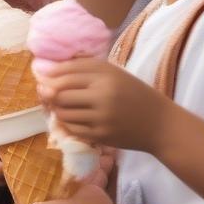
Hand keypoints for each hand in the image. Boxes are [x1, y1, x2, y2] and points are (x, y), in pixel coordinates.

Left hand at [38, 57, 173, 153]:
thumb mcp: (114, 73)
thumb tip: (51, 70)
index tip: (43, 78)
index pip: (66, 74)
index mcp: (106, 75)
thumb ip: (85, 68)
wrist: (160, 124)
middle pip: (60, 94)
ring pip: (63, 113)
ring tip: (61, 106)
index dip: (50, 76)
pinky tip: (73, 118)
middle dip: (49, 94)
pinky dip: (68, 123)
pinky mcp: (101, 135)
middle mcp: (103, 95)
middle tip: (46, 94)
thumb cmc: (134, 93)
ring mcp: (101, 117)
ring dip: (57, 109)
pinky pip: (73, 129)